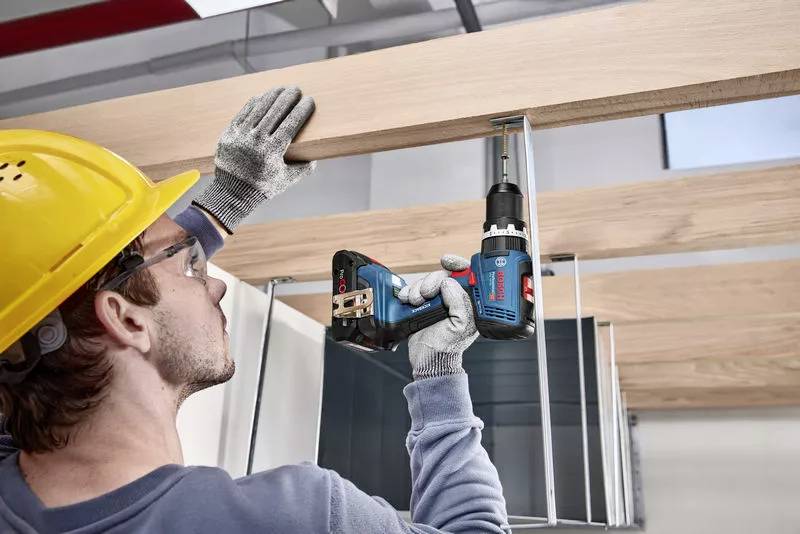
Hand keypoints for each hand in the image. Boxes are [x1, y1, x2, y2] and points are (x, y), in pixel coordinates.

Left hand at [194, 86, 315, 232]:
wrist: (231, 193)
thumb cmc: (262, 188)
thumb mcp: (285, 181)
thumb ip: (302, 170)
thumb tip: (315, 160)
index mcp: (272, 151)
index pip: (291, 123)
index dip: (301, 110)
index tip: (309, 101)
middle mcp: (256, 140)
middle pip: (276, 111)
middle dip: (288, 97)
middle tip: (296, 89)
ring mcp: (241, 135)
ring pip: (259, 108)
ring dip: (272, 95)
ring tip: (281, 88)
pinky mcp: (229, 133)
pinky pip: (243, 112)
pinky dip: (254, 102)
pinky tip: (263, 96)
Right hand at [398, 255, 478, 379]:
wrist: (428, 360)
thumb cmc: (448, 347)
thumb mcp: (461, 325)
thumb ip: (460, 302)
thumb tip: (449, 283)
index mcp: (468, 302)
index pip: (467, 274)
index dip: (457, 264)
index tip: (446, 261)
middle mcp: (454, 299)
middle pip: (443, 275)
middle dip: (432, 280)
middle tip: (426, 293)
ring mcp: (437, 301)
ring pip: (427, 281)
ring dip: (418, 288)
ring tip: (415, 301)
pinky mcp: (422, 304)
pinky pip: (414, 289)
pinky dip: (409, 291)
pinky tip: (407, 300)